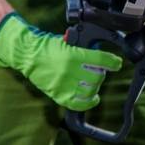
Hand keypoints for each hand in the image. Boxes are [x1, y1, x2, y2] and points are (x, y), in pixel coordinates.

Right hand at [0, 12, 122, 110]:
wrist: (28, 55)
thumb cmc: (49, 46)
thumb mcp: (69, 41)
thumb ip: (84, 48)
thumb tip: (102, 54)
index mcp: (73, 55)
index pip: (101, 60)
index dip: (113, 62)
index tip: (117, 63)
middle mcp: (69, 71)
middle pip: (97, 77)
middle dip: (102, 73)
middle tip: (100, 70)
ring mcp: (63, 85)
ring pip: (90, 91)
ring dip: (95, 86)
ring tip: (94, 81)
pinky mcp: (57, 95)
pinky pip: (78, 104)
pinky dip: (89, 102)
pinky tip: (93, 98)